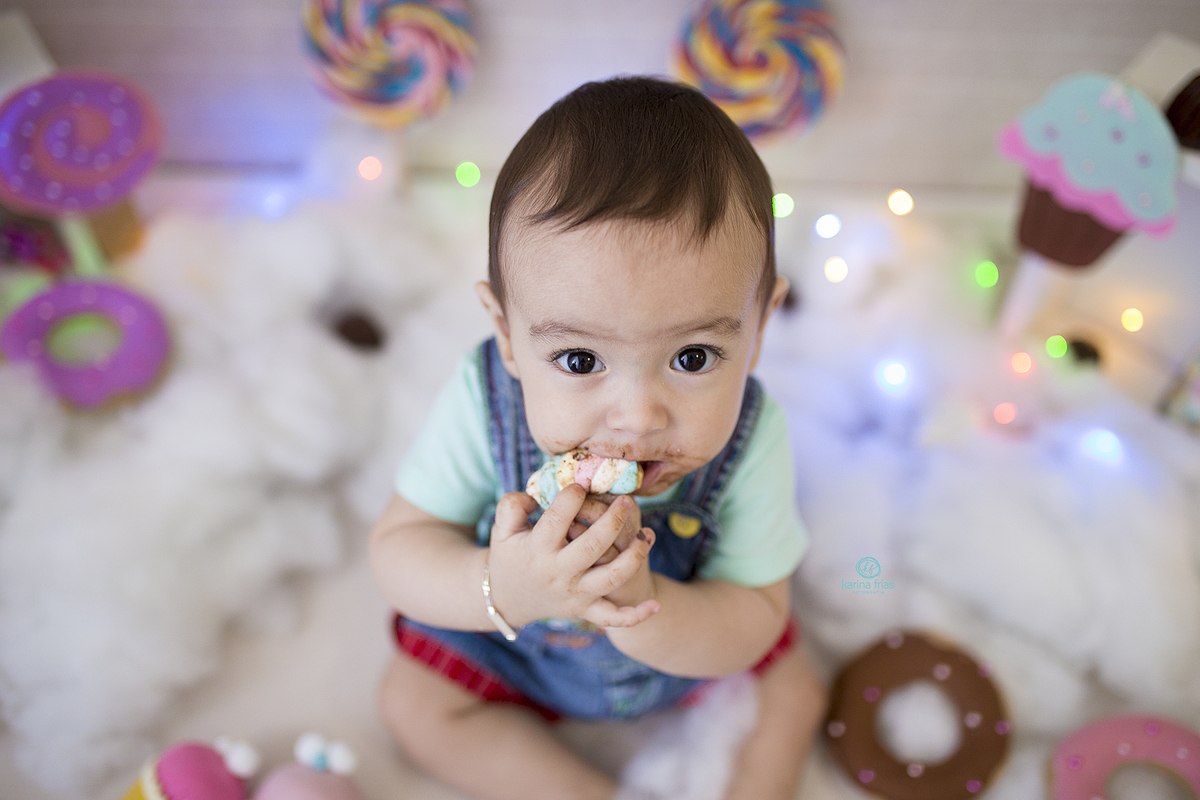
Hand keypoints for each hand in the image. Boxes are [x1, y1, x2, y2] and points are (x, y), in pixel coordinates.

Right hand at [487, 485, 658, 628]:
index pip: (558, 519)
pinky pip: (612, 618)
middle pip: (592, 546)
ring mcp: (575, 593)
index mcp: (537, 549)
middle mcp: (559, 573)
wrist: (507, 600)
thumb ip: (512, 506)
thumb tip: (535, 494)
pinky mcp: (585, 610)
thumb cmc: (509, 556)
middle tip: (625, 500)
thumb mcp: (501, 529)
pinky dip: (634, 616)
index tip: (580, 485)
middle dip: (612, 520)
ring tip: (647, 534)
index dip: (572, 497)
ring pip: (611, 578)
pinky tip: (655, 605)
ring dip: (633, 557)